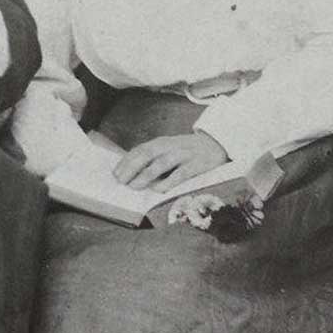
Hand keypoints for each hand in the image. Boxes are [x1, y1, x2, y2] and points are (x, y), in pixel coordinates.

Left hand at [113, 131, 227, 191]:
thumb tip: (130, 174)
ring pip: (161, 163)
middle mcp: (170, 146)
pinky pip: (181, 174)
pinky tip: (159, 190)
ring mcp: (184, 154)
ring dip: (146, 175)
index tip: (115, 174)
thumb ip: (152, 158)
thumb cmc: (187, 151)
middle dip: (131, 167)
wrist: (217, 144)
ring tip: (135, 186)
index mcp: (161, 143)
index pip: (139, 150)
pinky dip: (169, 182)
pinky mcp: (197, 165)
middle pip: (146, 154)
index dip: (125, 162)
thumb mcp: (168, 149)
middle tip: (120, 181)